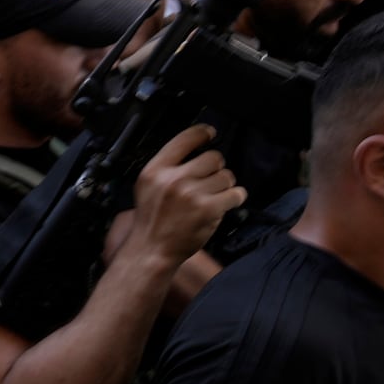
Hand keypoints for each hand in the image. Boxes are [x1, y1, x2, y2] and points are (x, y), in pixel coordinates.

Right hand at [116, 124, 244, 267]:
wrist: (152, 250)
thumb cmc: (152, 220)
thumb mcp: (148, 186)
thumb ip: (167, 168)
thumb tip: (195, 152)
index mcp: (155, 170)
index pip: (185, 139)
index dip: (202, 133)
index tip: (210, 134)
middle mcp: (173, 179)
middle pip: (213, 157)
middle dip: (216, 168)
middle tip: (210, 180)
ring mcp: (192, 194)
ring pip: (226, 176)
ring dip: (224, 186)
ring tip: (213, 197)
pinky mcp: (208, 209)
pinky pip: (235, 194)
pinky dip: (234, 199)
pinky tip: (225, 204)